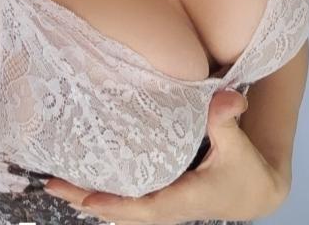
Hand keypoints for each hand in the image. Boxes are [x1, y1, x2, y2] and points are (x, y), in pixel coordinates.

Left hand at [43, 88, 288, 223]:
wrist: (255, 190)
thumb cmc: (246, 168)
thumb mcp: (238, 144)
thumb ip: (227, 121)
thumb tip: (227, 97)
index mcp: (184, 200)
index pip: (145, 207)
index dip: (116, 205)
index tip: (87, 200)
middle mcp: (167, 206)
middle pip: (121, 211)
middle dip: (86, 199)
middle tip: (52, 185)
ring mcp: (160, 203)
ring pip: (119, 207)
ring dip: (87, 197)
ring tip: (55, 183)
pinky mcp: (158, 195)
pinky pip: (125, 198)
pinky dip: (102, 192)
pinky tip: (80, 181)